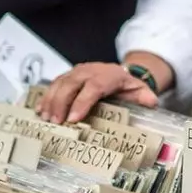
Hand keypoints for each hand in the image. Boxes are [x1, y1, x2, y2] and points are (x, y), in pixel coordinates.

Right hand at [38, 59, 162, 123]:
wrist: (119, 73)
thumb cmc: (127, 86)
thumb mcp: (139, 91)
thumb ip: (145, 97)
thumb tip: (151, 102)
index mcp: (109, 75)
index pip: (94, 86)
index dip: (83, 102)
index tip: (73, 119)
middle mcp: (90, 71)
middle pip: (72, 83)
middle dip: (61, 102)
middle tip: (55, 121)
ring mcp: (77, 72)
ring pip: (60, 82)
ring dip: (51, 100)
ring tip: (45, 118)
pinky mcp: (67, 76)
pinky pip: (54, 84)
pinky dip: (46, 96)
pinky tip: (39, 110)